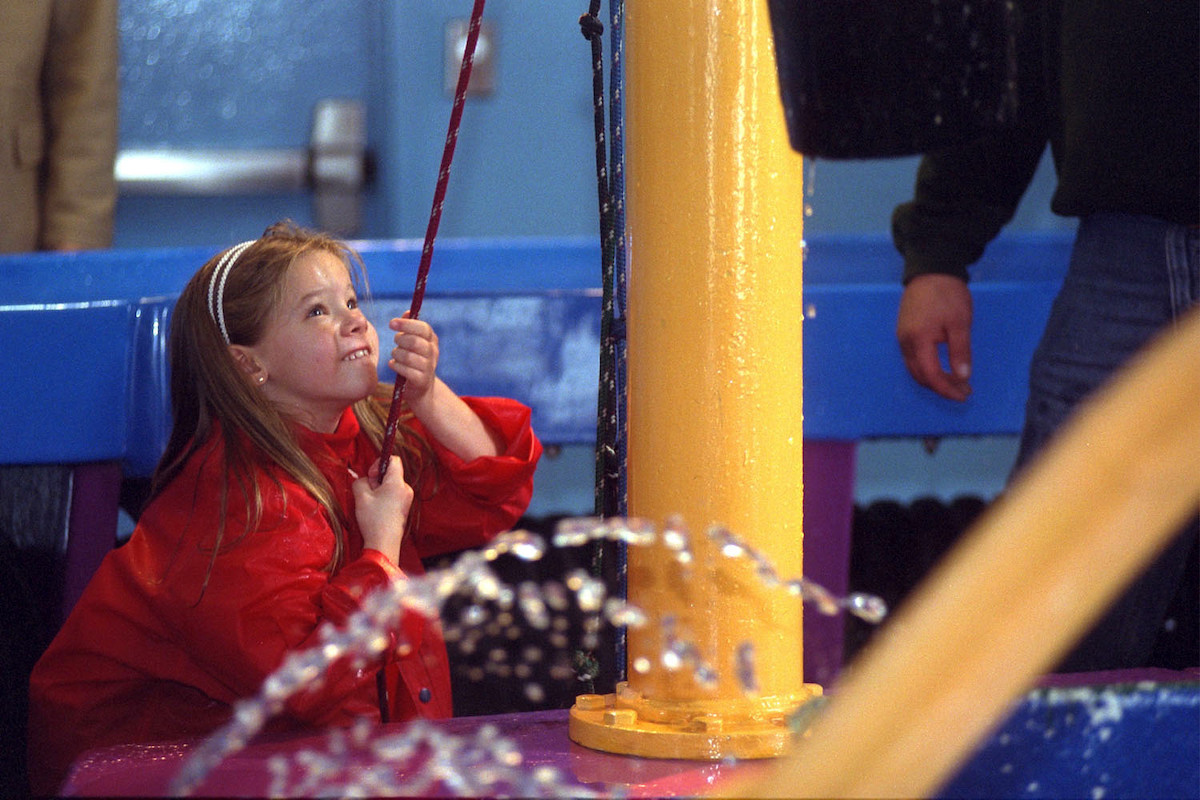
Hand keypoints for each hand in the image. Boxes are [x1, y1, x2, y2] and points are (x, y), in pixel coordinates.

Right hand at [351, 456, 412, 563]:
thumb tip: (365, 481)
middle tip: (368, 494)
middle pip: (390, 473)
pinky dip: (383, 498)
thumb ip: (360, 481)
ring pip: (390, 485)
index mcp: (398, 483)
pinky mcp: (404, 508)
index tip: (371, 476)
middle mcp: (406, 489)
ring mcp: (407, 499)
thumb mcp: (361, 496)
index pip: (393, 460)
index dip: (379, 463)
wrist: (384, 544)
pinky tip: (377, 511)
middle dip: (376, 480)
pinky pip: (392, 495)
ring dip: (379, 490)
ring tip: (372, 505)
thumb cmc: (374, 520)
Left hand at [388, 312, 438, 404]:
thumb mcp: (414, 343)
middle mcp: (433, 353)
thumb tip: (407, 312)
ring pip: (407, 356)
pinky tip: (395, 365)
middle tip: (396, 342)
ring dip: (396, 354)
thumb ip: (410, 327)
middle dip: (400, 340)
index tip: (391, 323)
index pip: (423, 328)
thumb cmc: (414, 361)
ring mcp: (429, 367)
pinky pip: (404, 369)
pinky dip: (396, 366)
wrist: (421, 389)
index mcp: (432, 340)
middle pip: (414, 341)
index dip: (406, 324)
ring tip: (396, 356)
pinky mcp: (421, 380)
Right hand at [896, 274, 973, 401]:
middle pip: (920, 376)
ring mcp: (902, 338)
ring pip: (915, 369)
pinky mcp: (904, 332)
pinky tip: (942, 366)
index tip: (964, 395)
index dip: (947, 389)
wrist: (930, 270)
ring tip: (955, 381)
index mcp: (919, 341)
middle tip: (964, 390)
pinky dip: (927, 368)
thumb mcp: (959, 323)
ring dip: (933, 379)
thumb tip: (963, 377)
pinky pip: (913, 359)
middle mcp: (905, 343)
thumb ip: (960, 351)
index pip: (931, 375)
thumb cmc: (947, 295)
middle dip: (941, 387)